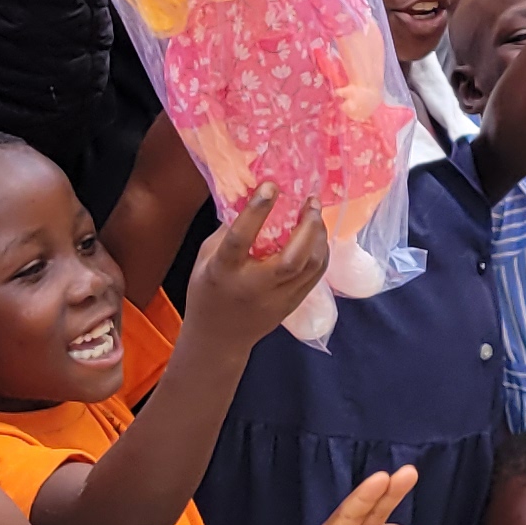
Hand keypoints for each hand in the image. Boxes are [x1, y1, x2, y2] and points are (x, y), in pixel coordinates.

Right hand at [190, 182, 332, 336]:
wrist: (218, 338)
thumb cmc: (207, 291)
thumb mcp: (205, 258)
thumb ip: (227, 231)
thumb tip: (251, 197)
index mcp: (223, 271)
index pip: (241, 239)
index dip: (256, 211)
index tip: (271, 185)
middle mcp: (253, 286)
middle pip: (291, 258)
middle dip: (306, 226)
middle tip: (311, 202)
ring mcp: (276, 299)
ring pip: (310, 267)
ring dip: (318, 237)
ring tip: (315, 215)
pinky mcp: (292, 305)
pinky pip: (315, 276)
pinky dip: (320, 253)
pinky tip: (316, 237)